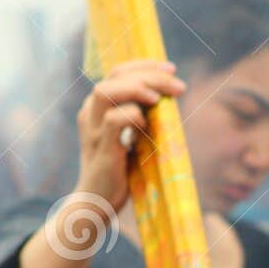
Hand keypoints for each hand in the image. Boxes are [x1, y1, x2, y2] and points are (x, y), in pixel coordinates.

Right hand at [72, 60, 187, 218]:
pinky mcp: (101, 149)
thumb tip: (168, 96)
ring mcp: (94, 130)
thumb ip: (140, 116)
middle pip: (114, 77)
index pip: (117, 72)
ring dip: (136, 88)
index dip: (144, 66)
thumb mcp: (130, 136)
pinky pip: (112, 121)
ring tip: (160, 97)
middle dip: (148, 74)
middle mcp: (91, 113)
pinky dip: (132, 115)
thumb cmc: (118, 169)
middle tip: (177, 84)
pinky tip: (147, 122)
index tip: (171, 69)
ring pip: (105, 92)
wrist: (96, 201)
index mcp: (97, 107)